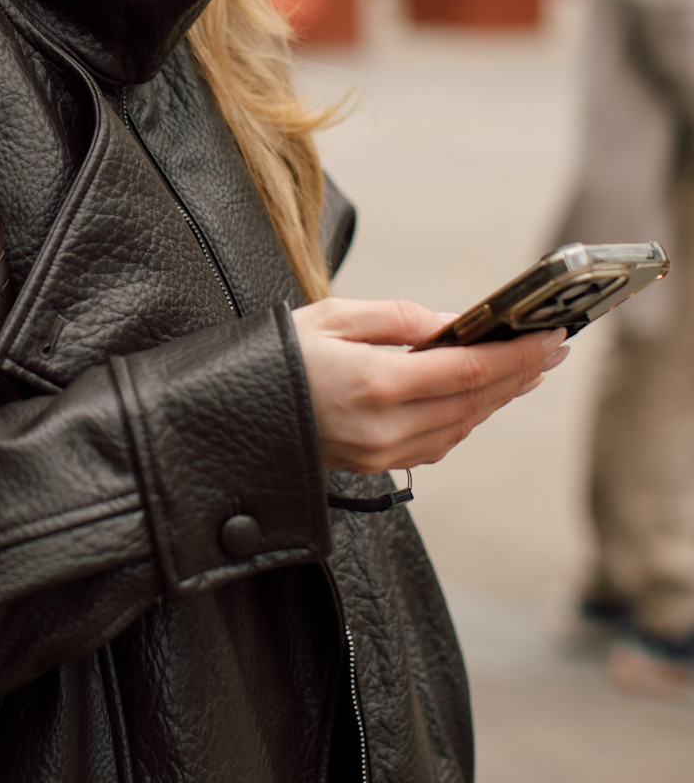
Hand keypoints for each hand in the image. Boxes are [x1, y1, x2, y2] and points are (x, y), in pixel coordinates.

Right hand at [289, 298, 568, 472]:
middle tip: (553, 347)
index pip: (470, 370)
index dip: (517, 354)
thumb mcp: (333, 316)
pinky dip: (467, 417)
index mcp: (376, 383)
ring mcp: (382, 453)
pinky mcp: (376, 466)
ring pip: (463, 426)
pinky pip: (439, 443)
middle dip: (520, 373)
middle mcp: (386, 427)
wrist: (229, 415)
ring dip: (498, 397)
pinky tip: (479, 396)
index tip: (550, 334)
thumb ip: (401, 319)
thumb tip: (457, 323)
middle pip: (476, 401)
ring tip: (525, 368)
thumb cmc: (276, 357)